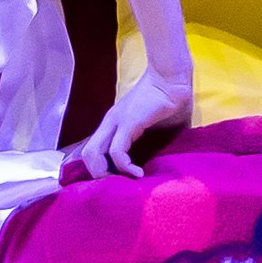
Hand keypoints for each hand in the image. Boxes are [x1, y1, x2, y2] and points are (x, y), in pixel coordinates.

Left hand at [72, 64, 193, 178]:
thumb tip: (160, 164)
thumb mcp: (156, 126)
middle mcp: (110, 123)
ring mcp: (116, 122)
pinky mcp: (128, 122)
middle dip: (99, 175)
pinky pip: (117, 151)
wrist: (173, 77)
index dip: (102, 168)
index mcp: (114, 124)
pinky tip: (138, 173)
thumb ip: (152, 142)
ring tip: (125, 181)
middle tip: (119, 185)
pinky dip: (124, 167)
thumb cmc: (169, 100)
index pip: (94, 150)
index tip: (119, 181)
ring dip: (106, 173)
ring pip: (93, 153)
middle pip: (87, 154)